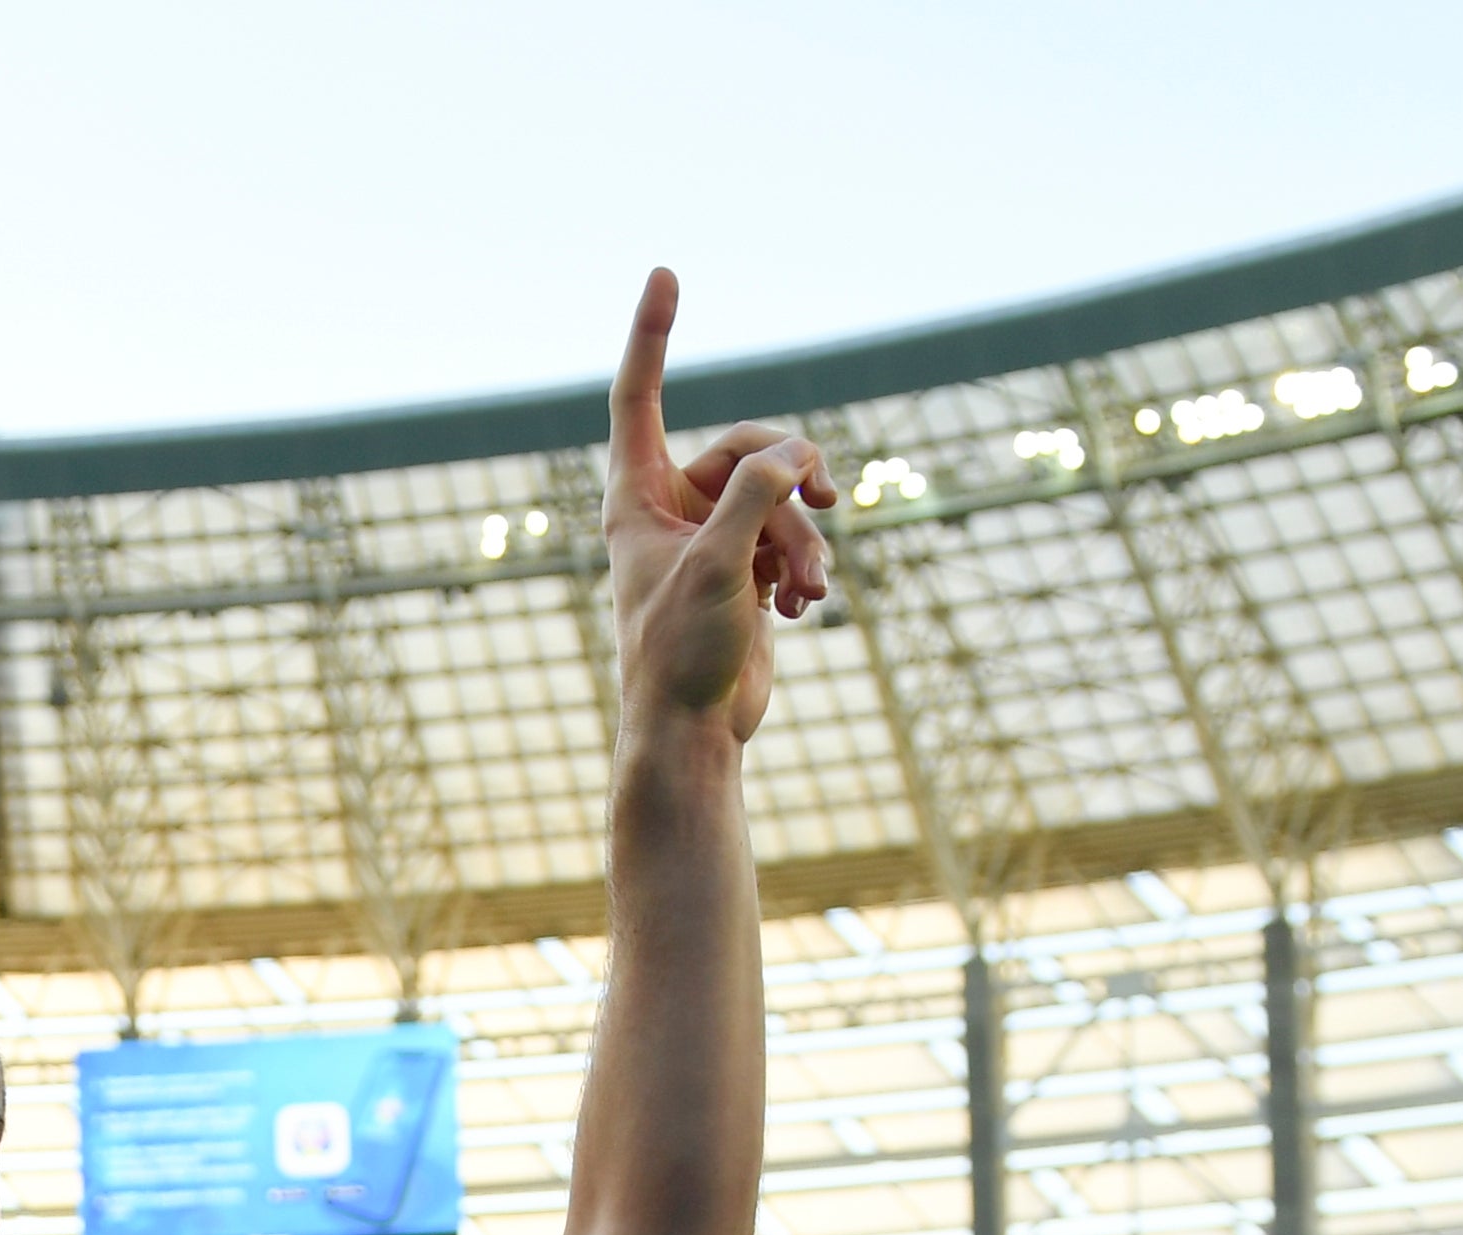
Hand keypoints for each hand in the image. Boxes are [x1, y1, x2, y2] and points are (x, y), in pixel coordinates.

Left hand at [602, 270, 833, 739]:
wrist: (693, 732)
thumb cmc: (680, 654)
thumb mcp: (718, 566)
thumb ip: (754, 498)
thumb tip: (798, 454)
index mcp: (635, 496)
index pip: (640, 395)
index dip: (652, 335)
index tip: (666, 273)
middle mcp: (670, 507)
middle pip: (748, 447)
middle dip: (792, 474)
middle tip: (827, 496)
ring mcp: (712, 537)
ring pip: (782, 500)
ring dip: (805, 543)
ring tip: (808, 594)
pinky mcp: (746, 570)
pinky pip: (792, 540)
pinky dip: (805, 570)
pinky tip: (802, 611)